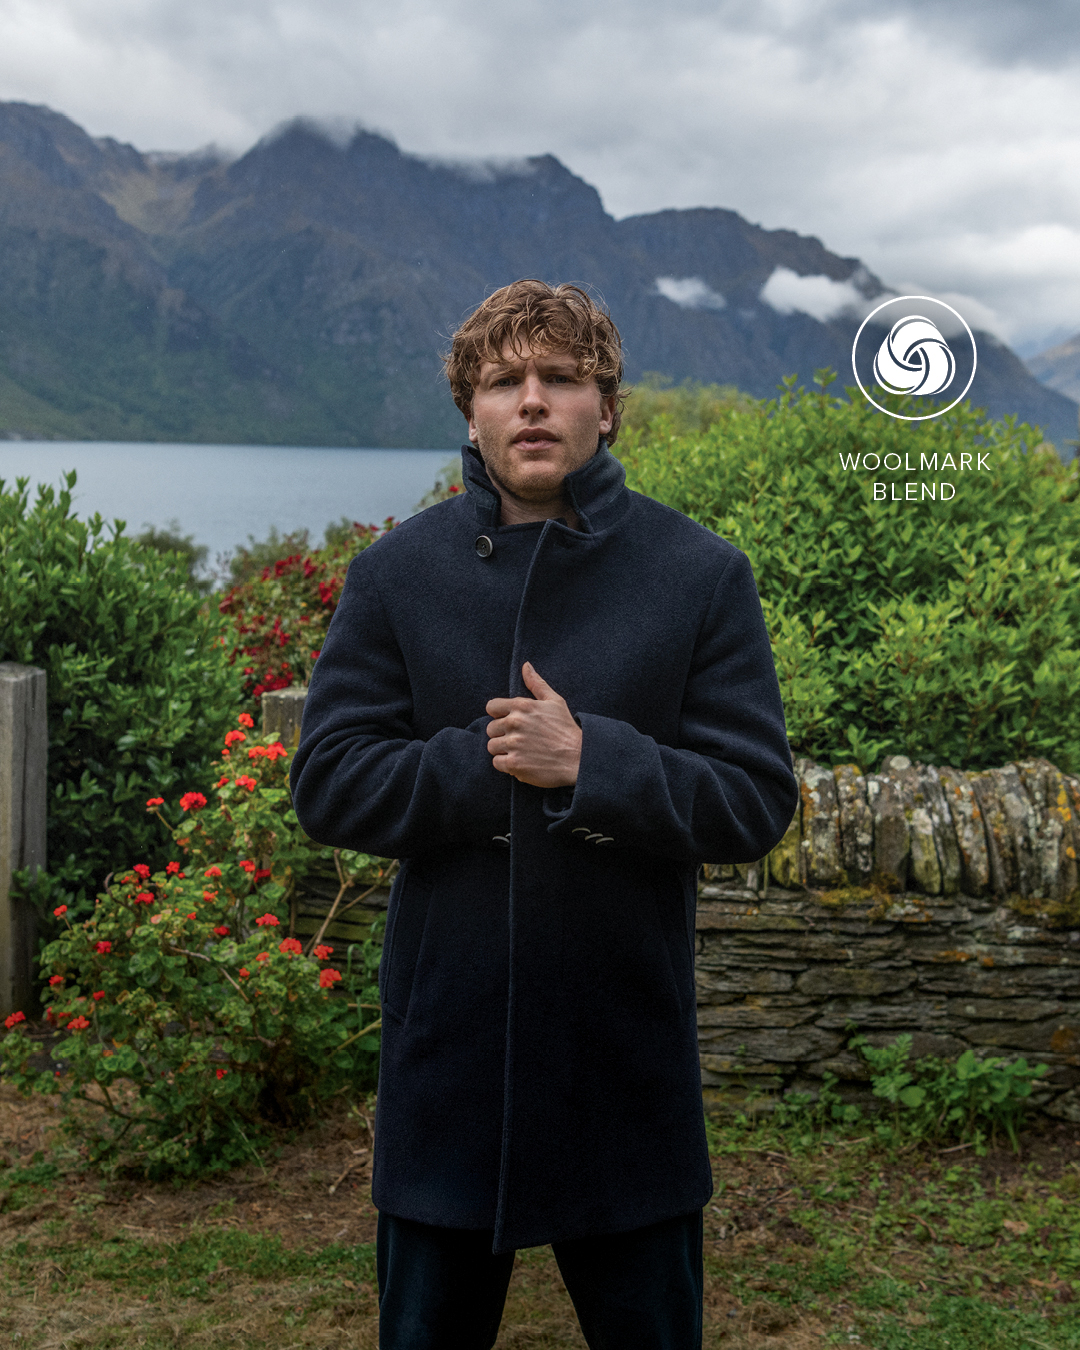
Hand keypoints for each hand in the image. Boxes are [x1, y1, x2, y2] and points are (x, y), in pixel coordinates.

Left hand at [485, 662, 581, 787]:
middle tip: (519, 740)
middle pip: (491, 729)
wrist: (578, 758)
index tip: (510, 723)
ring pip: (492, 746)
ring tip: (521, 752)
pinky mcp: (514, 763)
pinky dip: (506, 765)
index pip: (491, 707)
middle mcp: (515, 723)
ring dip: (503, 750)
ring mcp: (514, 744)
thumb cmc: (566, 729)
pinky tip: (521, 762)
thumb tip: (525, 666)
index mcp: (522, 706)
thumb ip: (537, 684)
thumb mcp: (555, 701)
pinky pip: (497, 762)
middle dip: (502, 734)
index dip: (499, 715)